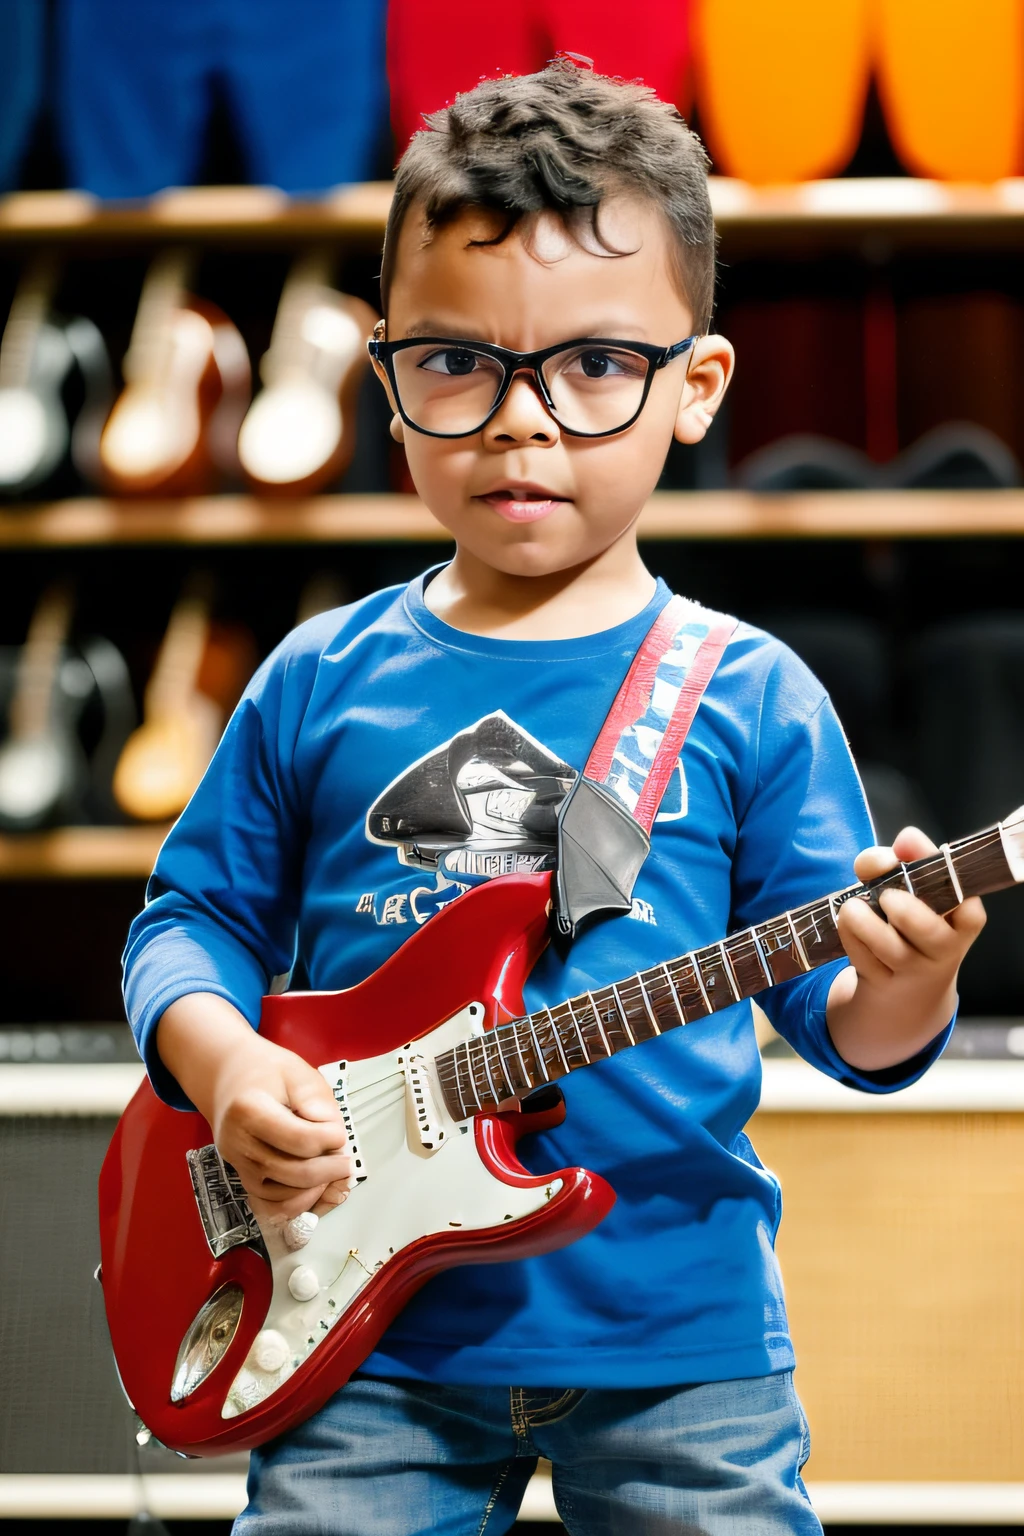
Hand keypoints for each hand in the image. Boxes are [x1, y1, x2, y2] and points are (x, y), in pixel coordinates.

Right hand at [207, 1031, 354, 1224]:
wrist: (229, 1078)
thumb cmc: (267, 1071)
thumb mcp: (298, 1072)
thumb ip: (319, 1103)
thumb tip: (335, 1140)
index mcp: (249, 1110)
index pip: (299, 1140)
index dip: (329, 1140)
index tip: (340, 1132)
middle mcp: (238, 1143)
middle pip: (292, 1172)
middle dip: (328, 1172)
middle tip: (346, 1163)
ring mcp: (237, 1164)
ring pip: (281, 1196)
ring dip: (315, 1192)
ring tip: (334, 1175)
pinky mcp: (242, 1176)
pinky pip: (270, 1204)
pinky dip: (297, 1204)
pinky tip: (317, 1189)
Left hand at [827, 825, 985, 1070]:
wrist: (903, 987)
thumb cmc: (909, 924)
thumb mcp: (909, 891)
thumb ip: (898, 863)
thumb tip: (891, 851)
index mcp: (960, 922)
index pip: (968, 910)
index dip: (945, 880)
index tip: (914, 855)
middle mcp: (943, 950)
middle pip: (932, 935)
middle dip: (909, 912)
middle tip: (888, 896)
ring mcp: (914, 971)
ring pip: (893, 950)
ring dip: (867, 925)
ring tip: (852, 908)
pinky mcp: (884, 985)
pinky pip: (865, 962)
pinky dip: (850, 940)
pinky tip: (846, 924)